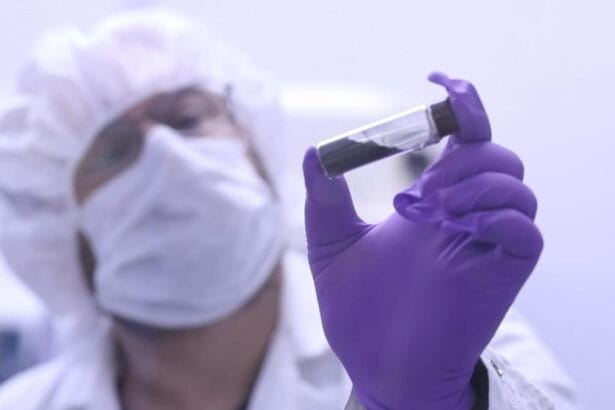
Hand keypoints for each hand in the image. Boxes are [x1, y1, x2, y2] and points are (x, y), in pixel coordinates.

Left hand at [302, 73, 542, 408]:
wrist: (379, 367)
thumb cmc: (359, 311)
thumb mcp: (331, 246)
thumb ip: (324, 201)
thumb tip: (314, 155)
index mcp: (430, 202)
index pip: (463, 141)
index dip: (461, 105)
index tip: (437, 82)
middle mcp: (463, 216)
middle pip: (496, 154)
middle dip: (463, 155)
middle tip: (416, 191)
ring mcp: (485, 244)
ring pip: (517, 184)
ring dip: (475, 182)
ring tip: (428, 210)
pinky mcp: (502, 272)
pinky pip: (525, 229)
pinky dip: (497, 214)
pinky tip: (454, 224)